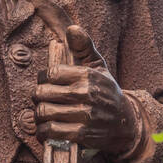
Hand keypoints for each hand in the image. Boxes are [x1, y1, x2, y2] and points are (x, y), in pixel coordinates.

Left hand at [33, 26, 139, 155]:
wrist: (125, 122)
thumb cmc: (106, 91)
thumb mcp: (99, 67)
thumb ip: (84, 47)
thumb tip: (71, 28)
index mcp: (87, 75)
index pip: (50, 73)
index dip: (42, 78)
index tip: (45, 83)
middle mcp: (86, 93)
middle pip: (42, 93)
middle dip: (37, 97)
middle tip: (40, 99)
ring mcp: (84, 115)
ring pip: (44, 112)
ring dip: (38, 115)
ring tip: (41, 115)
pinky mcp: (82, 134)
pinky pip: (51, 131)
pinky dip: (43, 132)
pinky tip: (45, 130)